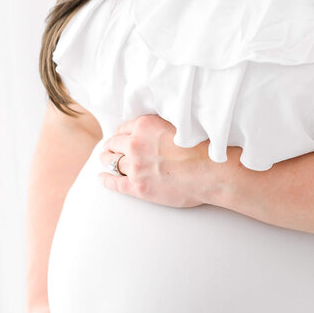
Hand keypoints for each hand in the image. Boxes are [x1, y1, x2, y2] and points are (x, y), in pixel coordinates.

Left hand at [98, 114, 215, 206]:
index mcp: (145, 126)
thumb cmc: (202, 149)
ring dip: (107, 160)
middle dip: (111, 146)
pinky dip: (106, 180)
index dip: (121, 133)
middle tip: (108, 149)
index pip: (124, 128)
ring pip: (113, 161)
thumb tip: (154, 130)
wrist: (211, 172)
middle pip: (115, 143)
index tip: (120, 137)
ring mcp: (135, 166)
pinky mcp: (137, 186)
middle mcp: (136, 144)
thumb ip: (160, 126)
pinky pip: (114, 182)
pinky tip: (102, 178)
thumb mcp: (178, 126)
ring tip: (105, 161)